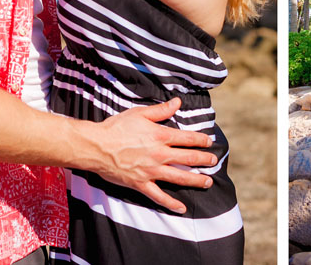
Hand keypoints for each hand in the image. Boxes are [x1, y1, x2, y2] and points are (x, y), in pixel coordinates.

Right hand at [93, 97, 217, 212]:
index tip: (209, 142)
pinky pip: (159, 196)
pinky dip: (171, 203)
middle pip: (188, 158)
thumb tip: (178, 102)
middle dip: (204, 160)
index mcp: (160, 136)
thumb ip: (161, 110)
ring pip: (179, 177)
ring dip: (196, 180)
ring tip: (208, 182)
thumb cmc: (117, 127)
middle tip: (214, 161)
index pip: (188, 138)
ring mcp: (151, 171)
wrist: (96, 146)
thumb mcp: (140, 113)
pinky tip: (182, 208)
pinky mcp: (141, 184)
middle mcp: (159, 154)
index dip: (201, 140)